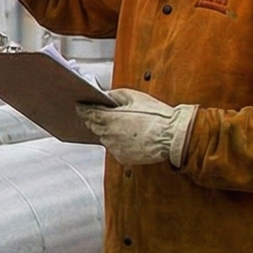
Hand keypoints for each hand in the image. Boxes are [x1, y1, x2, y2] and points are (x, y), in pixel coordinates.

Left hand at [76, 88, 196, 166]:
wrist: (172, 136)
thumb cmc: (156, 116)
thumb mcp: (134, 97)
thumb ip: (115, 95)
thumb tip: (104, 95)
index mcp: (108, 118)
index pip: (87, 113)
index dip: (82, 108)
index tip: (80, 106)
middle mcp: (108, 134)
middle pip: (93, 126)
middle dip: (96, 119)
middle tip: (106, 114)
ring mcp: (114, 147)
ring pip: (104, 137)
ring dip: (109, 131)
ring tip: (126, 126)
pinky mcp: (122, 157)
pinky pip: (115, 148)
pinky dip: (119, 142)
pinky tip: (131, 137)